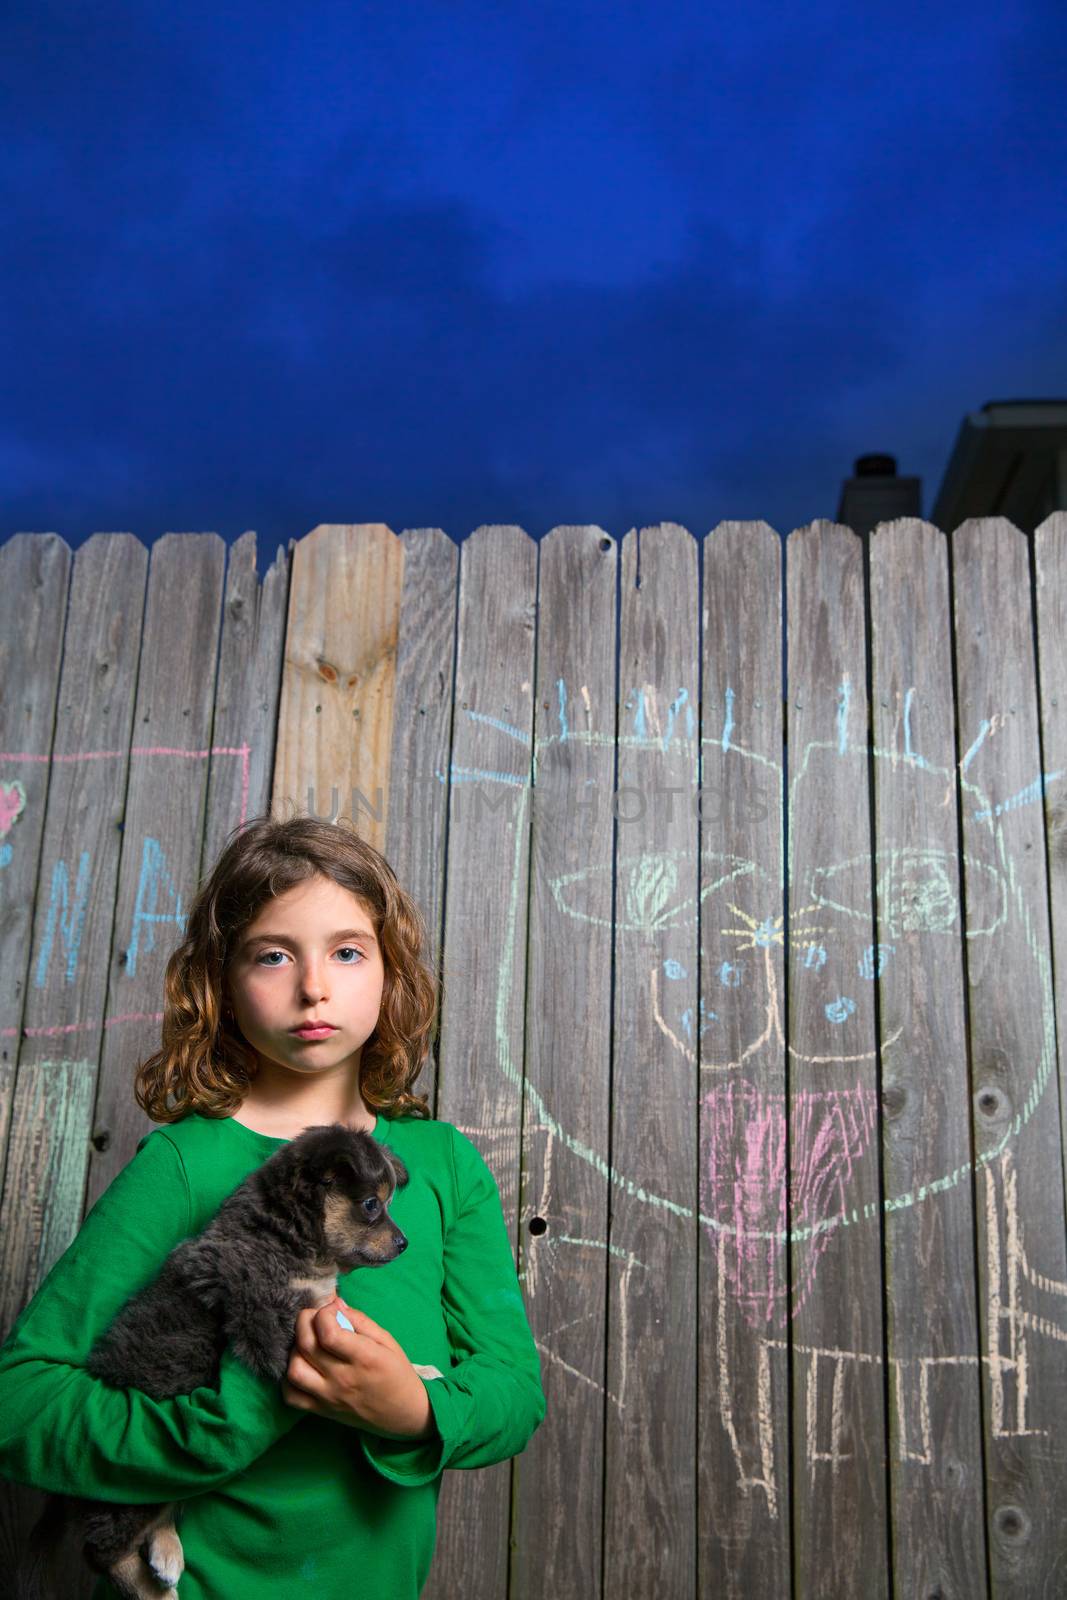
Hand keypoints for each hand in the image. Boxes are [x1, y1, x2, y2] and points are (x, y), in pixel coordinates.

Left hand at [282, 1294, 434, 1440]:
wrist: (403, 1415)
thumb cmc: (397, 1373)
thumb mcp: (387, 1340)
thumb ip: (360, 1320)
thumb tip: (335, 1304)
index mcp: (364, 1358)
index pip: (328, 1332)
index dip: (324, 1313)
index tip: (331, 1309)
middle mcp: (343, 1379)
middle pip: (306, 1345)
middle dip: (304, 1321)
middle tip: (314, 1317)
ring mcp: (329, 1397)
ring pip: (294, 1370)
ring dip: (295, 1350)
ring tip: (309, 1343)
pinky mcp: (321, 1411)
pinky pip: (291, 1396)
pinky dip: (289, 1379)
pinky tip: (302, 1366)